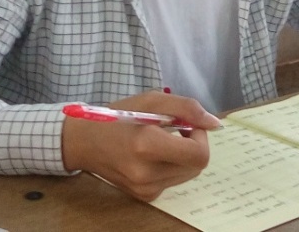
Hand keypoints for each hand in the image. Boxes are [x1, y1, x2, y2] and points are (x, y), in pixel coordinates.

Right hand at [61, 91, 220, 200]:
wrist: (83, 142)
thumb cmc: (118, 116)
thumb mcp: (151, 101)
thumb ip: (186, 108)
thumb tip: (215, 124)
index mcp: (146, 145)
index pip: (198, 154)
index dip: (201, 137)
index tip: (187, 124)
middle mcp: (146, 173)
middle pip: (197, 166)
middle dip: (193, 145)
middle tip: (175, 130)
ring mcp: (145, 189)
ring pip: (187, 174)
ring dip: (183, 156)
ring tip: (161, 141)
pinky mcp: (144, 196)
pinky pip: (173, 181)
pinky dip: (171, 166)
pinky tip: (152, 155)